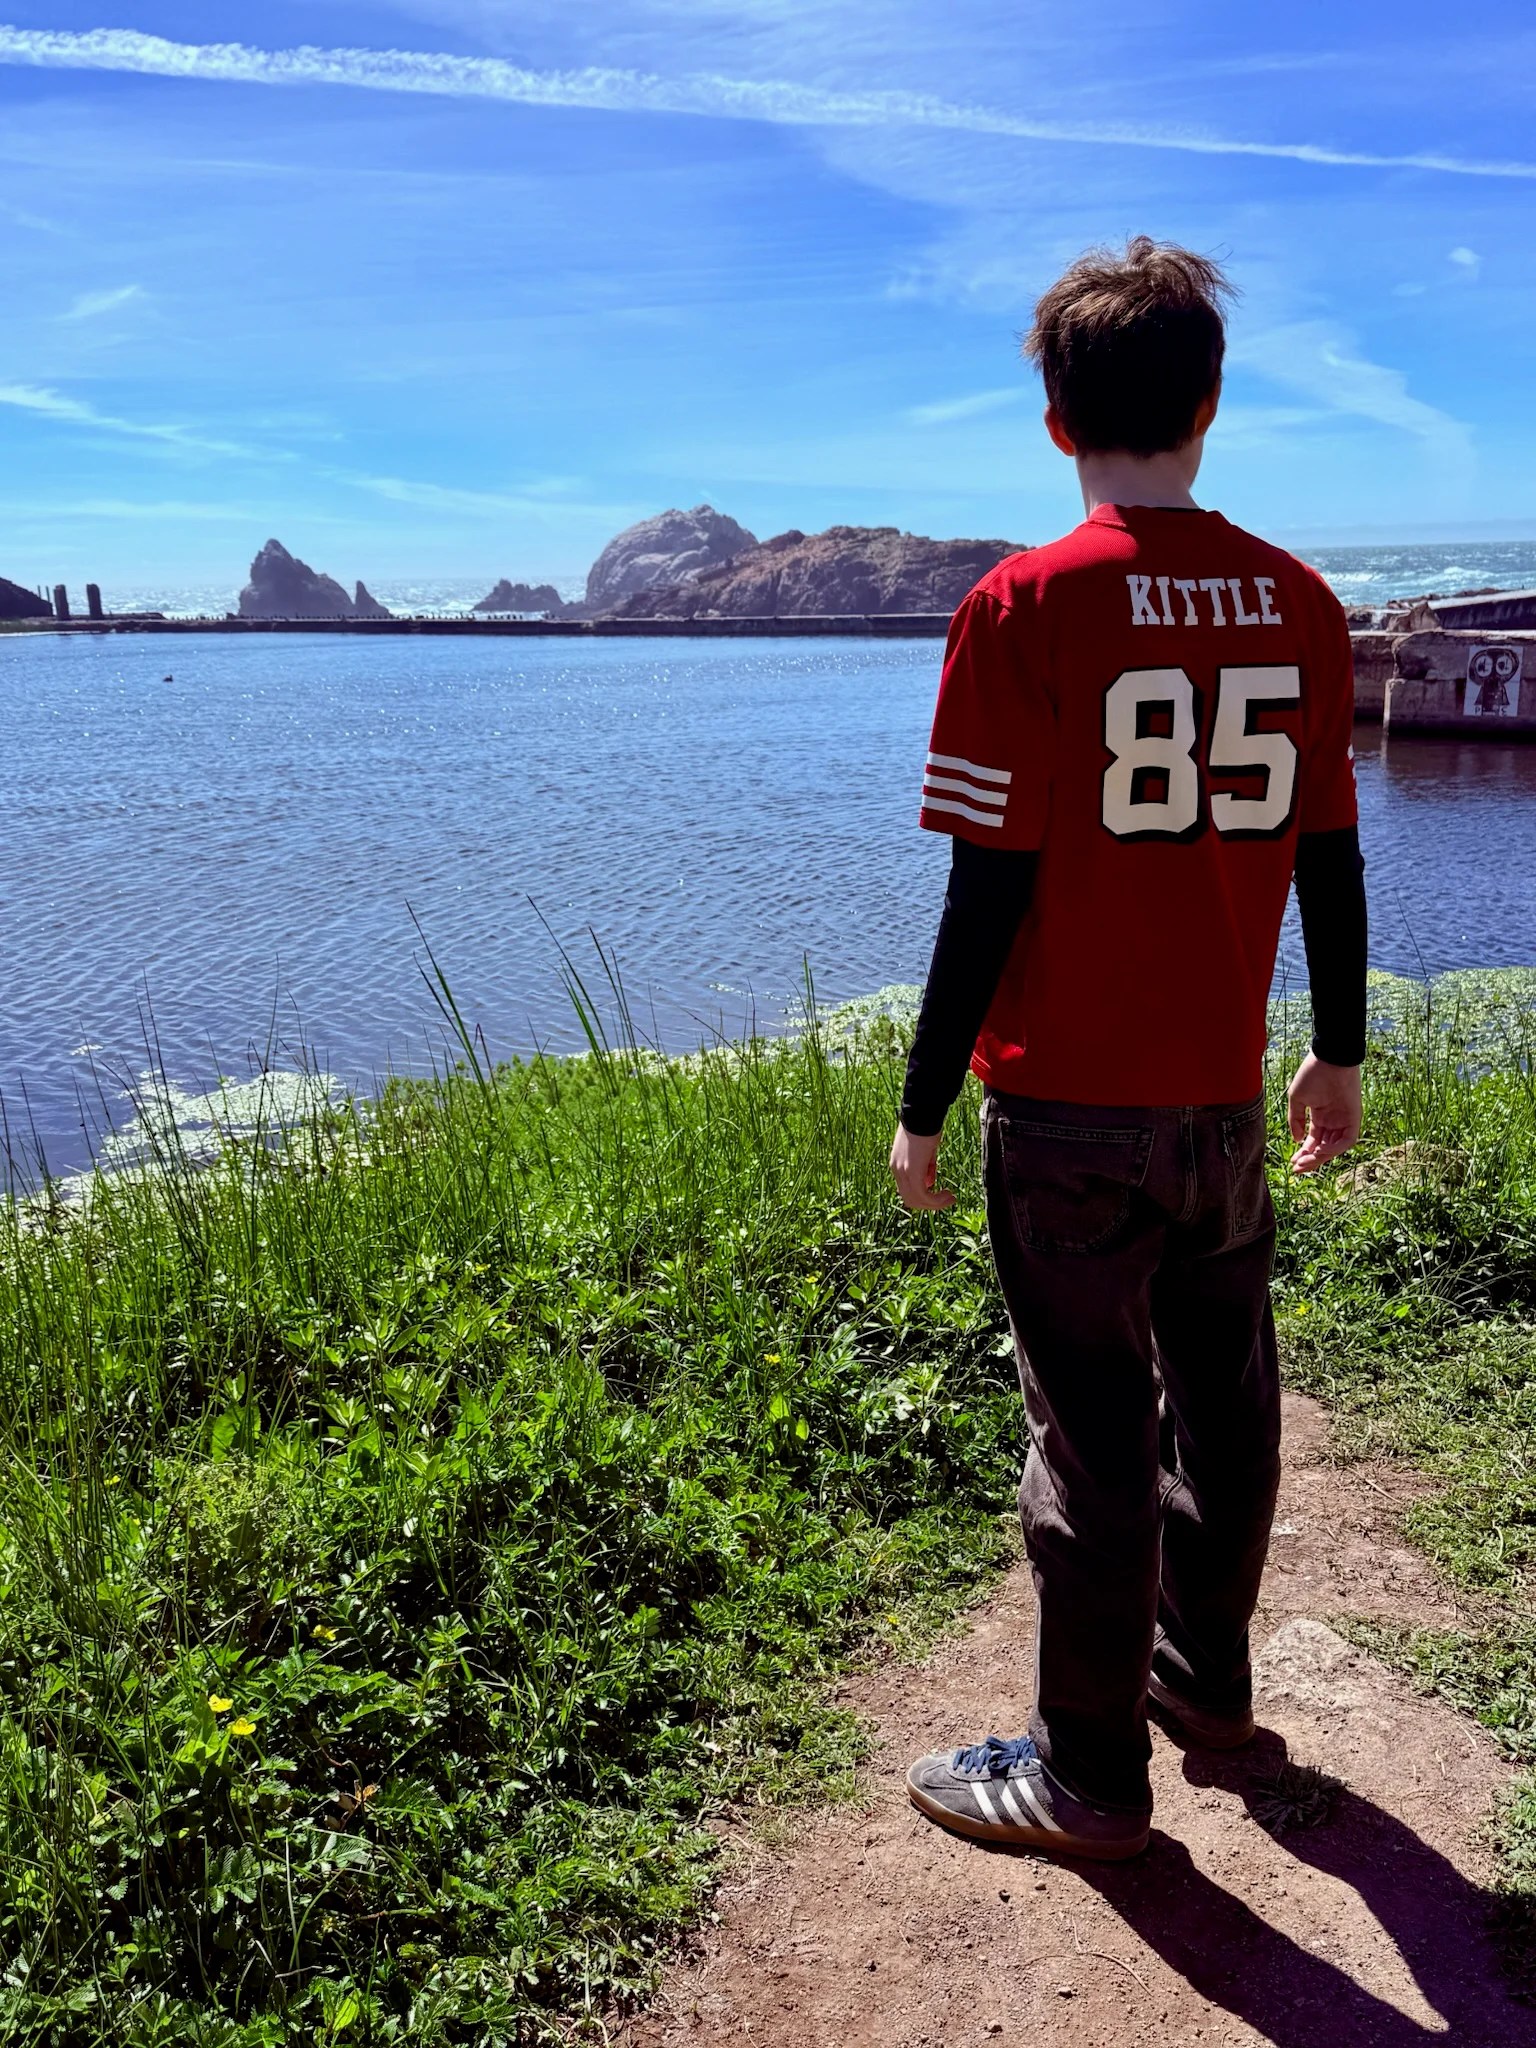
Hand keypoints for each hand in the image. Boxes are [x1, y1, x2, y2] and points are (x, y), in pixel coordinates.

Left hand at [890, 1123, 954, 1210]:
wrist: (922, 1114)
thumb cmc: (926, 1128)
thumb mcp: (925, 1152)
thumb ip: (926, 1168)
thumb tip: (930, 1184)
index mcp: (897, 1165)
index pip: (907, 1191)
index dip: (924, 1196)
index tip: (941, 1192)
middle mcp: (896, 1170)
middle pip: (910, 1199)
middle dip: (930, 1204)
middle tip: (948, 1199)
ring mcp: (902, 1172)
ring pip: (917, 1200)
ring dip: (935, 1203)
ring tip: (950, 1198)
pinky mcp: (911, 1172)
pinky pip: (923, 1195)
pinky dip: (936, 1200)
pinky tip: (947, 1195)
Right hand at [1286, 1053, 1362, 1175]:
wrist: (1329, 1058)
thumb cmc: (1312, 1074)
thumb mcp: (1297, 1099)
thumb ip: (1295, 1120)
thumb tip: (1297, 1140)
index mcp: (1320, 1116)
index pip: (1313, 1140)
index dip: (1303, 1153)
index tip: (1292, 1163)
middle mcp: (1333, 1121)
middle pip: (1323, 1147)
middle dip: (1310, 1160)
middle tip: (1297, 1169)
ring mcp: (1344, 1120)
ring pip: (1335, 1147)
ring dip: (1321, 1157)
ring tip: (1306, 1161)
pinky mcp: (1355, 1117)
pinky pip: (1347, 1140)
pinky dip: (1335, 1148)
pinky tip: (1319, 1151)